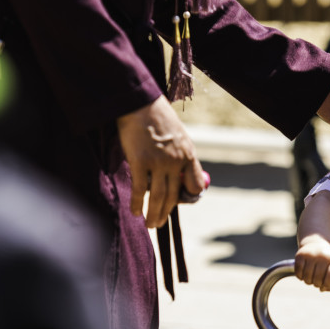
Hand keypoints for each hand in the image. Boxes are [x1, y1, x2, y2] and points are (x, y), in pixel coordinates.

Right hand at [117, 96, 205, 228]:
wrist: (140, 104)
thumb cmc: (157, 117)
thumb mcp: (178, 134)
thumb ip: (180, 154)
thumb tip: (177, 173)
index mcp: (188, 154)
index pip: (195, 183)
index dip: (188, 194)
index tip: (179, 201)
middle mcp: (175, 161)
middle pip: (173, 195)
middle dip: (165, 212)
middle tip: (159, 223)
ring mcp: (158, 163)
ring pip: (158, 197)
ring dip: (153, 214)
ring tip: (150, 224)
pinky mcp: (140, 162)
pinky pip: (140, 189)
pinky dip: (137, 203)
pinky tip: (135, 211)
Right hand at [294, 236, 329, 291]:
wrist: (316, 242)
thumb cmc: (327, 261)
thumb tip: (322, 289)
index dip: (328, 284)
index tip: (325, 284)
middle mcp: (323, 255)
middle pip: (318, 279)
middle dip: (317, 284)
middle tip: (317, 281)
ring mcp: (311, 254)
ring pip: (307, 277)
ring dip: (308, 281)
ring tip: (310, 278)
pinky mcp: (300, 255)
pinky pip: (298, 272)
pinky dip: (300, 276)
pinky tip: (303, 274)